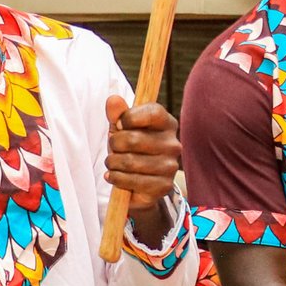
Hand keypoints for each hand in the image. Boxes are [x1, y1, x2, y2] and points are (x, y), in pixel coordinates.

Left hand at [105, 97, 181, 212]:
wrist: (138, 183)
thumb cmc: (130, 149)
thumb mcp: (121, 129)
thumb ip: (117, 114)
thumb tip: (113, 100)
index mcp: (167, 123)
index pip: (152, 112)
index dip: (129, 117)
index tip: (119, 124)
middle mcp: (173, 144)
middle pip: (134, 138)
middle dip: (114, 144)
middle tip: (113, 148)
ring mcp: (170, 166)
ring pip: (130, 161)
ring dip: (113, 163)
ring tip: (112, 163)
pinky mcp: (164, 185)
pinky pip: (132, 180)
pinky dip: (116, 178)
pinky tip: (114, 176)